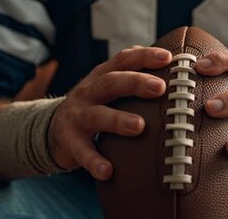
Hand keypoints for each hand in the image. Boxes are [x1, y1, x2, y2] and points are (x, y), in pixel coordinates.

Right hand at [48, 46, 171, 179]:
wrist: (53, 128)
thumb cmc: (95, 104)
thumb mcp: (109, 86)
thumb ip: (133, 75)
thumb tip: (174, 65)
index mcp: (102, 75)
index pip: (123, 60)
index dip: (144, 56)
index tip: (167, 58)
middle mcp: (88, 92)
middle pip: (111, 83)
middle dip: (135, 83)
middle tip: (160, 88)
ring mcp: (77, 116)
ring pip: (97, 115)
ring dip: (118, 120)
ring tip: (139, 126)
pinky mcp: (69, 141)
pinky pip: (82, 152)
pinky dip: (94, 161)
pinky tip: (108, 171)